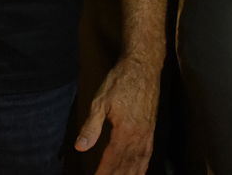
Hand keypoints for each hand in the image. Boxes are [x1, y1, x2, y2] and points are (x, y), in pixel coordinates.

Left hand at [76, 55, 158, 173]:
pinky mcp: (151, 130)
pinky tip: (138, 172)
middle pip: (126, 167)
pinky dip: (142, 168)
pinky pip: (147, 156)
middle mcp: (139, 137)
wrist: (143, 67)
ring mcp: (147, 135)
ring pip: (138, 164)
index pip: (112, 161)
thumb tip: (80, 147)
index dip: (102, 174)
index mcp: (125, 132)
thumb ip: (91, 127)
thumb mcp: (100, 101)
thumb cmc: (120, 81)